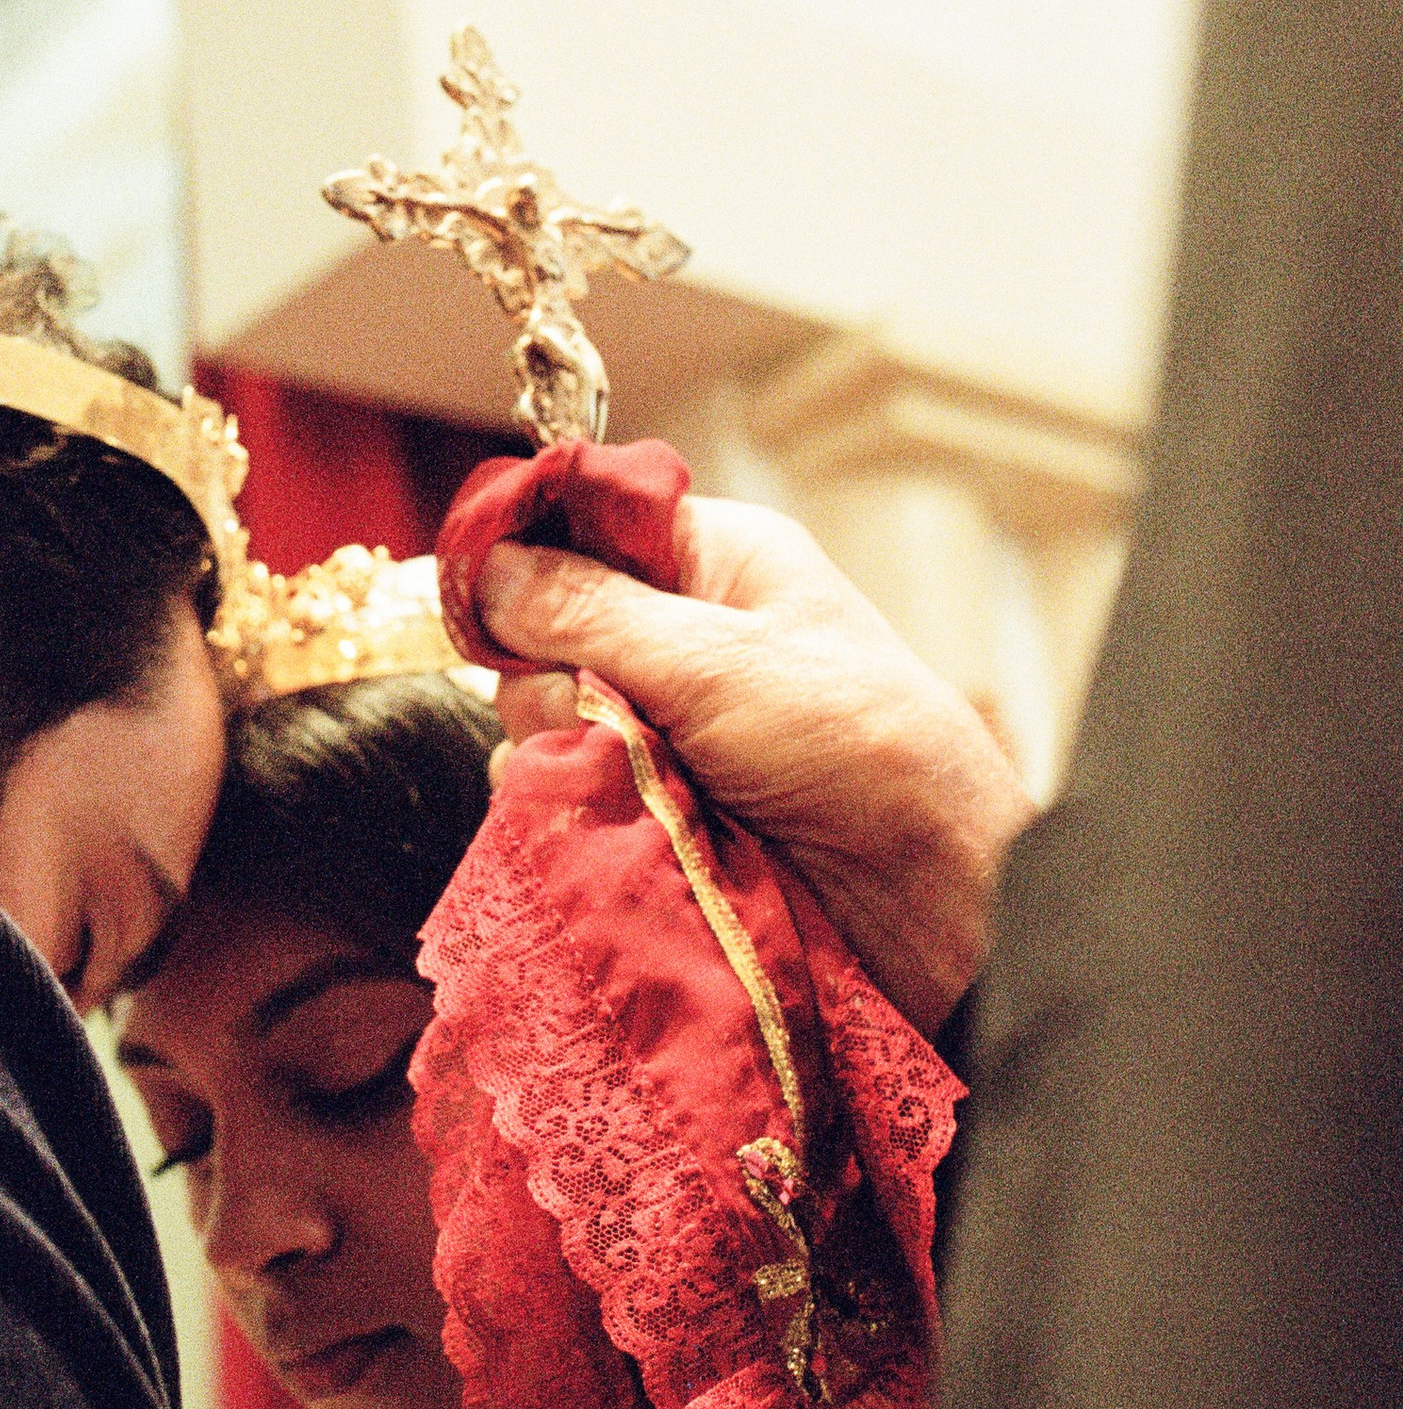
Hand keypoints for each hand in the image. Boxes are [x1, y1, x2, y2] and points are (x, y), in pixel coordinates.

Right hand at [475, 498, 1032, 1035]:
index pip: (582, 521)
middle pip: (540, 629)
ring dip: (562, 749)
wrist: (923, 887)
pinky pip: (561, 789)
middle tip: (600, 710)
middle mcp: (678, 633)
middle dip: (550, 676)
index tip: (487, 599)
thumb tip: (486, 566)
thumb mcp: (718, 659)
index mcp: (711, 561)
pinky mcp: (650, 801)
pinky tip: (612, 824)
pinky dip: (570, 805)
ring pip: (540, 716)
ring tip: (631, 780)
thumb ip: (590, 611)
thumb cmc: (855, 745)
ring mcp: (660, 722)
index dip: (525, 551)